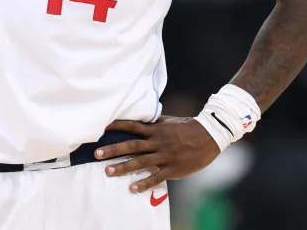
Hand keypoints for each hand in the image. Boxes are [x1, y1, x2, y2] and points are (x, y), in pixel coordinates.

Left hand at [95, 116, 219, 192]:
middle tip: (97, 154)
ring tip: (108, 172)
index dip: (117, 126)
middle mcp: (158, 142)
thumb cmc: (189, 127)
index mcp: (157, 130)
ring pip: (140, 162)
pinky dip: (144, 183)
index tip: (102, 127)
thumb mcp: (171, 121)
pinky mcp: (173, 169)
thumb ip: (155, 122)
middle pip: (132, 146)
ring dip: (123, 167)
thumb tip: (142, 118)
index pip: (133, 126)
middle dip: (114, 150)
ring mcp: (165, 156)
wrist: (210, 136)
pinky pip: (156, 177)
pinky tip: (132, 189)